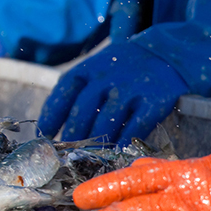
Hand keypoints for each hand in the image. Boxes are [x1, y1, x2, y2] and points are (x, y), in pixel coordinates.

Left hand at [38, 42, 184, 144]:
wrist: (165, 52)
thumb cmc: (121, 69)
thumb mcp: (97, 70)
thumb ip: (79, 93)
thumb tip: (57, 128)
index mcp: (87, 70)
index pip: (62, 93)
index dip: (51, 117)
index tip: (44, 136)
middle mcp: (106, 78)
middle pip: (83, 111)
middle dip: (72, 135)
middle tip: (68, 154)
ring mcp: (131, 88)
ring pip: (107, 121)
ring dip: (96, 142)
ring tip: (89, 157)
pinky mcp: (155, 99)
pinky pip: (136, 125)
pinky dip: (125, 141)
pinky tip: (117, 153)